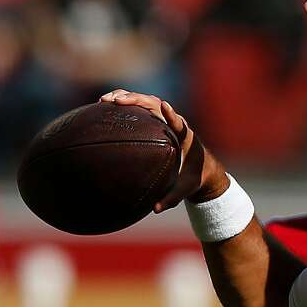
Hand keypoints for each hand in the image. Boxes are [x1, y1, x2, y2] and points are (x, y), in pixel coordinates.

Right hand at [99, 90, 228, 208]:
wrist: (202, 167)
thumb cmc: (194, 178)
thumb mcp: (186, 190)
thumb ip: (172, 199)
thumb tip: (154, 209)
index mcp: (186, 138)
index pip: (179, 123)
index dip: (172, 114)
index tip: (164, 106)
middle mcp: (175, 124)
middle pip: (156, 105)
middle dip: (136, 99)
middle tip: (115, 101)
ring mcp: (165, 120)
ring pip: (147, 102)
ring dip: (127, 97)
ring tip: (104, 100)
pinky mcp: (158, 121)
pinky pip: (141, 108)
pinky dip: (125, 104)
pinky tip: (105, 107)